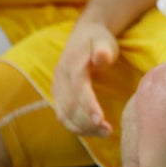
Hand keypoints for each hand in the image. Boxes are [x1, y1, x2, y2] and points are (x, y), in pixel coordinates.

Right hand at [51, 22, 119, 136]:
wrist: (84, 33)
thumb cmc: (99, 39)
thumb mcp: (104, 41)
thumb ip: (103, 50)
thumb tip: (101, 57)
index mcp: (72, 64)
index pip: (79, 89)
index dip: (88, 106)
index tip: (101, 120)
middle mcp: (61, 77)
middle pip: (70, 106)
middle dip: (87, 122)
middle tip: (108, 132)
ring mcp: (57, 86)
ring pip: (64, 114)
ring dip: (82, 128)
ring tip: (104, 134)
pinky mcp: (57, 94)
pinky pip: (62, 114)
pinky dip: (74, 126)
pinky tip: (90, 131)